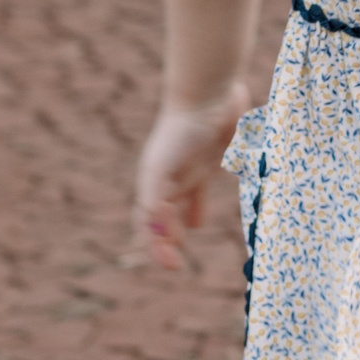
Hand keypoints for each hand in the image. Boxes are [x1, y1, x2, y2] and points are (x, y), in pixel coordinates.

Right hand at [133, 82, 248, 270]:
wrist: (207, 93)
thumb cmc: (182, 130)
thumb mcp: (162, 167)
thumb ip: (155, 200)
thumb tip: (155, 234)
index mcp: (153, 181)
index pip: (148, 222)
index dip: (155, 245)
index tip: (173, 266)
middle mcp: (168, 177)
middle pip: (160, 216)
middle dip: (163, 239)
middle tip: (173, 263)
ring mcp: (189, 167)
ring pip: (179, 202)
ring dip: (177, 223)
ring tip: (181, 238)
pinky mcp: (211, 157)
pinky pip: (202, 187)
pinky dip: (198, 204)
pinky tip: (201, 217)